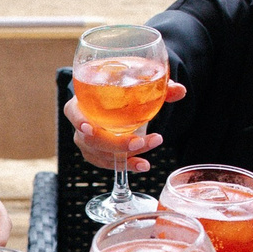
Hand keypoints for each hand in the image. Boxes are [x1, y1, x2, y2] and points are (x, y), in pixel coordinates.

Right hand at [62, 80, 187, 171]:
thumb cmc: (124, 91)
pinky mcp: (98, 154)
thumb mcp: (139, 85)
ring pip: (100, 154)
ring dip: (125, 156)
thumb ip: (159, 87)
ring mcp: (88, 142)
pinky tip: (142, 165)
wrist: (123, 102)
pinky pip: (109, 164)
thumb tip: (180, 90)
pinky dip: (126, 166)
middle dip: (114, 143)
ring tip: (148, 155)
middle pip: (89, 139)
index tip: (89, 128)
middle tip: (139, 141)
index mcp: (83, 101)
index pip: (72, 111)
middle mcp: (81, 124)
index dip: (78, 120)